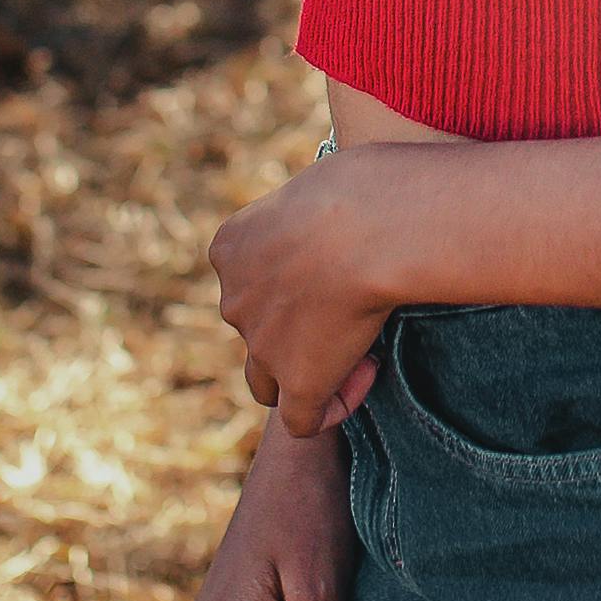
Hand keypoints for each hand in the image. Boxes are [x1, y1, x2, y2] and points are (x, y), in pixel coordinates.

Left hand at [209, 140, 439, 435]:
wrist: (370, 224)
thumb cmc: (361, 187)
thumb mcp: (322, 181)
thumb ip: (316, 211)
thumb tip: (345, 217)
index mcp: (230, 246)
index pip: (249, 280)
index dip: (292, 284)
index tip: (342, 265)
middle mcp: (234, 299)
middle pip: (256, 331)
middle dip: (300, 327)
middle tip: (355, 303)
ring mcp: (261, 344)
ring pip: (268, 382)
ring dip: (310, 370)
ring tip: (361, 344)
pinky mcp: (298, 380)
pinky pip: (303, 419)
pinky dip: (334, 404)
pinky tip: (369, 371)